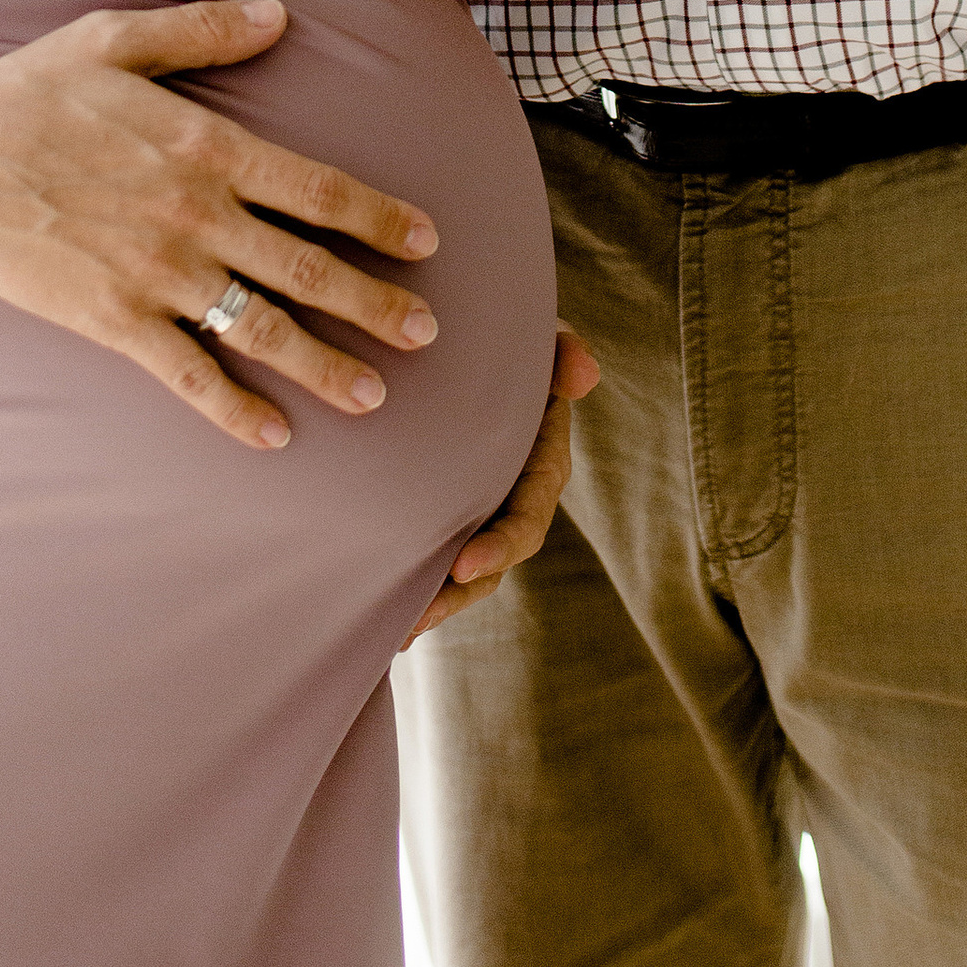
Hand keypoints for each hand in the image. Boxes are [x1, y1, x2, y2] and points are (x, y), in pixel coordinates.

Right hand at [0, 0, 443, 452]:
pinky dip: (234, 408)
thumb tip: (281, 13)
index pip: (318, 189)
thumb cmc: (31, 93)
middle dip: (375, 303)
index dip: (379, 218)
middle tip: (430, 333)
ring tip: (375, 395)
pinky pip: (187, 373)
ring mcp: (157, 274)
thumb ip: (205, 30)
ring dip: (324, 364)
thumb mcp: (118, 38)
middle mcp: (196, 216)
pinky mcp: (115, 320)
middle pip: (308, 268)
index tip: (426, 242)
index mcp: (208, 147)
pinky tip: (273, 436)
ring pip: (261, 328)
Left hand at [404, 327, 599, 643]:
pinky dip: (413, 585)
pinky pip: (434, 553)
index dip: (501, 545)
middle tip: (419, 614)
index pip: (529, 514)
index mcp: (540, 462)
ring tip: (398, 632)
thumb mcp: (538, 337)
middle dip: (460, 593)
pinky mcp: (445, 509)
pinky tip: (381, 616)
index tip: (464, 565)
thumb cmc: (507, 333)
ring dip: (436, 603)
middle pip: (494, 559)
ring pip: (464, 570)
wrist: (469, 336)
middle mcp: (512, 493)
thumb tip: (585, 375)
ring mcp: (479, 506)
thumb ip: (561, 350)